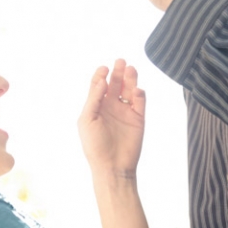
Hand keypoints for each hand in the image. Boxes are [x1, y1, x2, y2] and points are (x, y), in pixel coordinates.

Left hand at [77, 59, 144, 181]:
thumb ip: (94, 99)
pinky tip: (137, 91)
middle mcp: (111, 106)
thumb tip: (102, 81)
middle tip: (120, 61)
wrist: (112, 166)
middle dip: (118, 71)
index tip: (104, 68)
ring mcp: (125, 112)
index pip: (99, 85)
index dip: (101, 74)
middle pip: (115, 83)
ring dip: (130, 79)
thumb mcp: (87, 120)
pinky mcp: (138, 118)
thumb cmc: (94, 146)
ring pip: (129, 89)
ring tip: (130, 69)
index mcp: (96, 106)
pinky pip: (140, 102)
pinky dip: (140, 94)